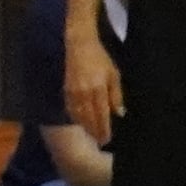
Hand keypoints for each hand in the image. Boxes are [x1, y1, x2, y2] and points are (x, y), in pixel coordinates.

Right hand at [62, 28, 120, 147]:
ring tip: (90, 134)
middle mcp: (85, 93)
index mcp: (99, 89)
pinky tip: (78, 121)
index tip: (106, 139)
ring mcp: (73, 91)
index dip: (104, 129)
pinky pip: (69, 107)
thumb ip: (117, 95)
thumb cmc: (99, 58)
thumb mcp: (114, 74)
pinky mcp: (65, 88)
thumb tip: (119, 113)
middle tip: (100, 141)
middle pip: (89, 119)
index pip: (102, 116)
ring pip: (78, 115)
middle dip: (94, 131)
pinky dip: (74, 117)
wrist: (78, 44)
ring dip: (85, 126)